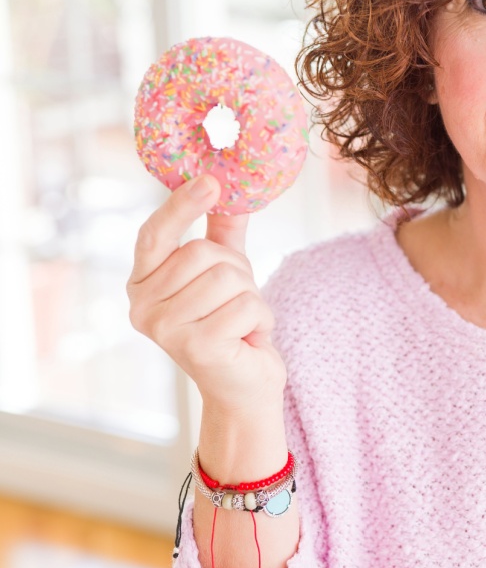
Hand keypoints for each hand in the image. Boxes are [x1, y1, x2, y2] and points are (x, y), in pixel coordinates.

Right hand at [127, 174, 284, 416]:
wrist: (244, 386)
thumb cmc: (231, 324)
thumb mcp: (225, 272)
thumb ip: (220, 232)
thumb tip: (226, 184)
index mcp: (142, 283)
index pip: (154, 235)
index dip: (180, 205)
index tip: (210, 180)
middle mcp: (142, 307)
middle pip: (201, 253)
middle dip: (236, 270)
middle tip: (237, 299)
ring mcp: (166, 330)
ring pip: (227, 278)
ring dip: (251, 297)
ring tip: (242, 321)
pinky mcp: (198, 348)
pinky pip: (246, 305)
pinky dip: (261, 318)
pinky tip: (250, 338)